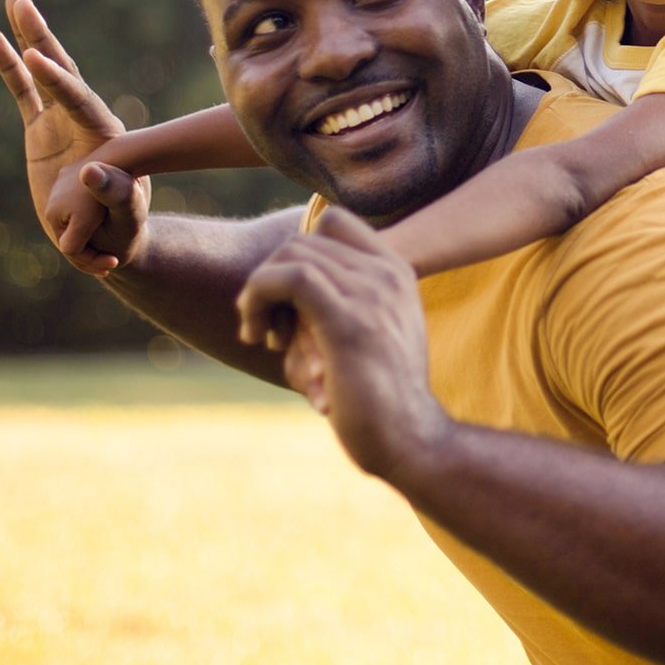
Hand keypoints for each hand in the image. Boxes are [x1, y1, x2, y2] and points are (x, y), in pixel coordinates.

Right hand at [0, 0, 149, 273]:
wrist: (112, 236)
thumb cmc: (124, 228)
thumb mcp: (126, 217)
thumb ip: (115, 196)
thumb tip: (92, 172)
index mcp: (107, 136)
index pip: (80, 101)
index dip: (57, 81)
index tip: (34, 58)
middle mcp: (85, 119)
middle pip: (63, 71)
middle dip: (42, 38)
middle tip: (22, 3)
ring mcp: (62, 121)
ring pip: (43, 72)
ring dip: (28, 37)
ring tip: (15, 0)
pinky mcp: (42, 130)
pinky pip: (23, 92)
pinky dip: (10, 66)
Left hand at [235, 207, 451, 477]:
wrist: (409, 442)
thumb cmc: (372, 399)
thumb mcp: (356, 335)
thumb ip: (326, 301)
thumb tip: (268, 284)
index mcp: (395, 272)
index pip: (333, 222)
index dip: (297, 253)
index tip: (286, 299)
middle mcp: (387, 274)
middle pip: (302, 241)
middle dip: (271, 279)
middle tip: (266, 329)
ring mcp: (372, 294)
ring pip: (291, 254)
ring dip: (259, 292)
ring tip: (260, 336)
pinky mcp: (349, 322)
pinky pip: (290, 278)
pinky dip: (258, 296)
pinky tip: (255, 335)